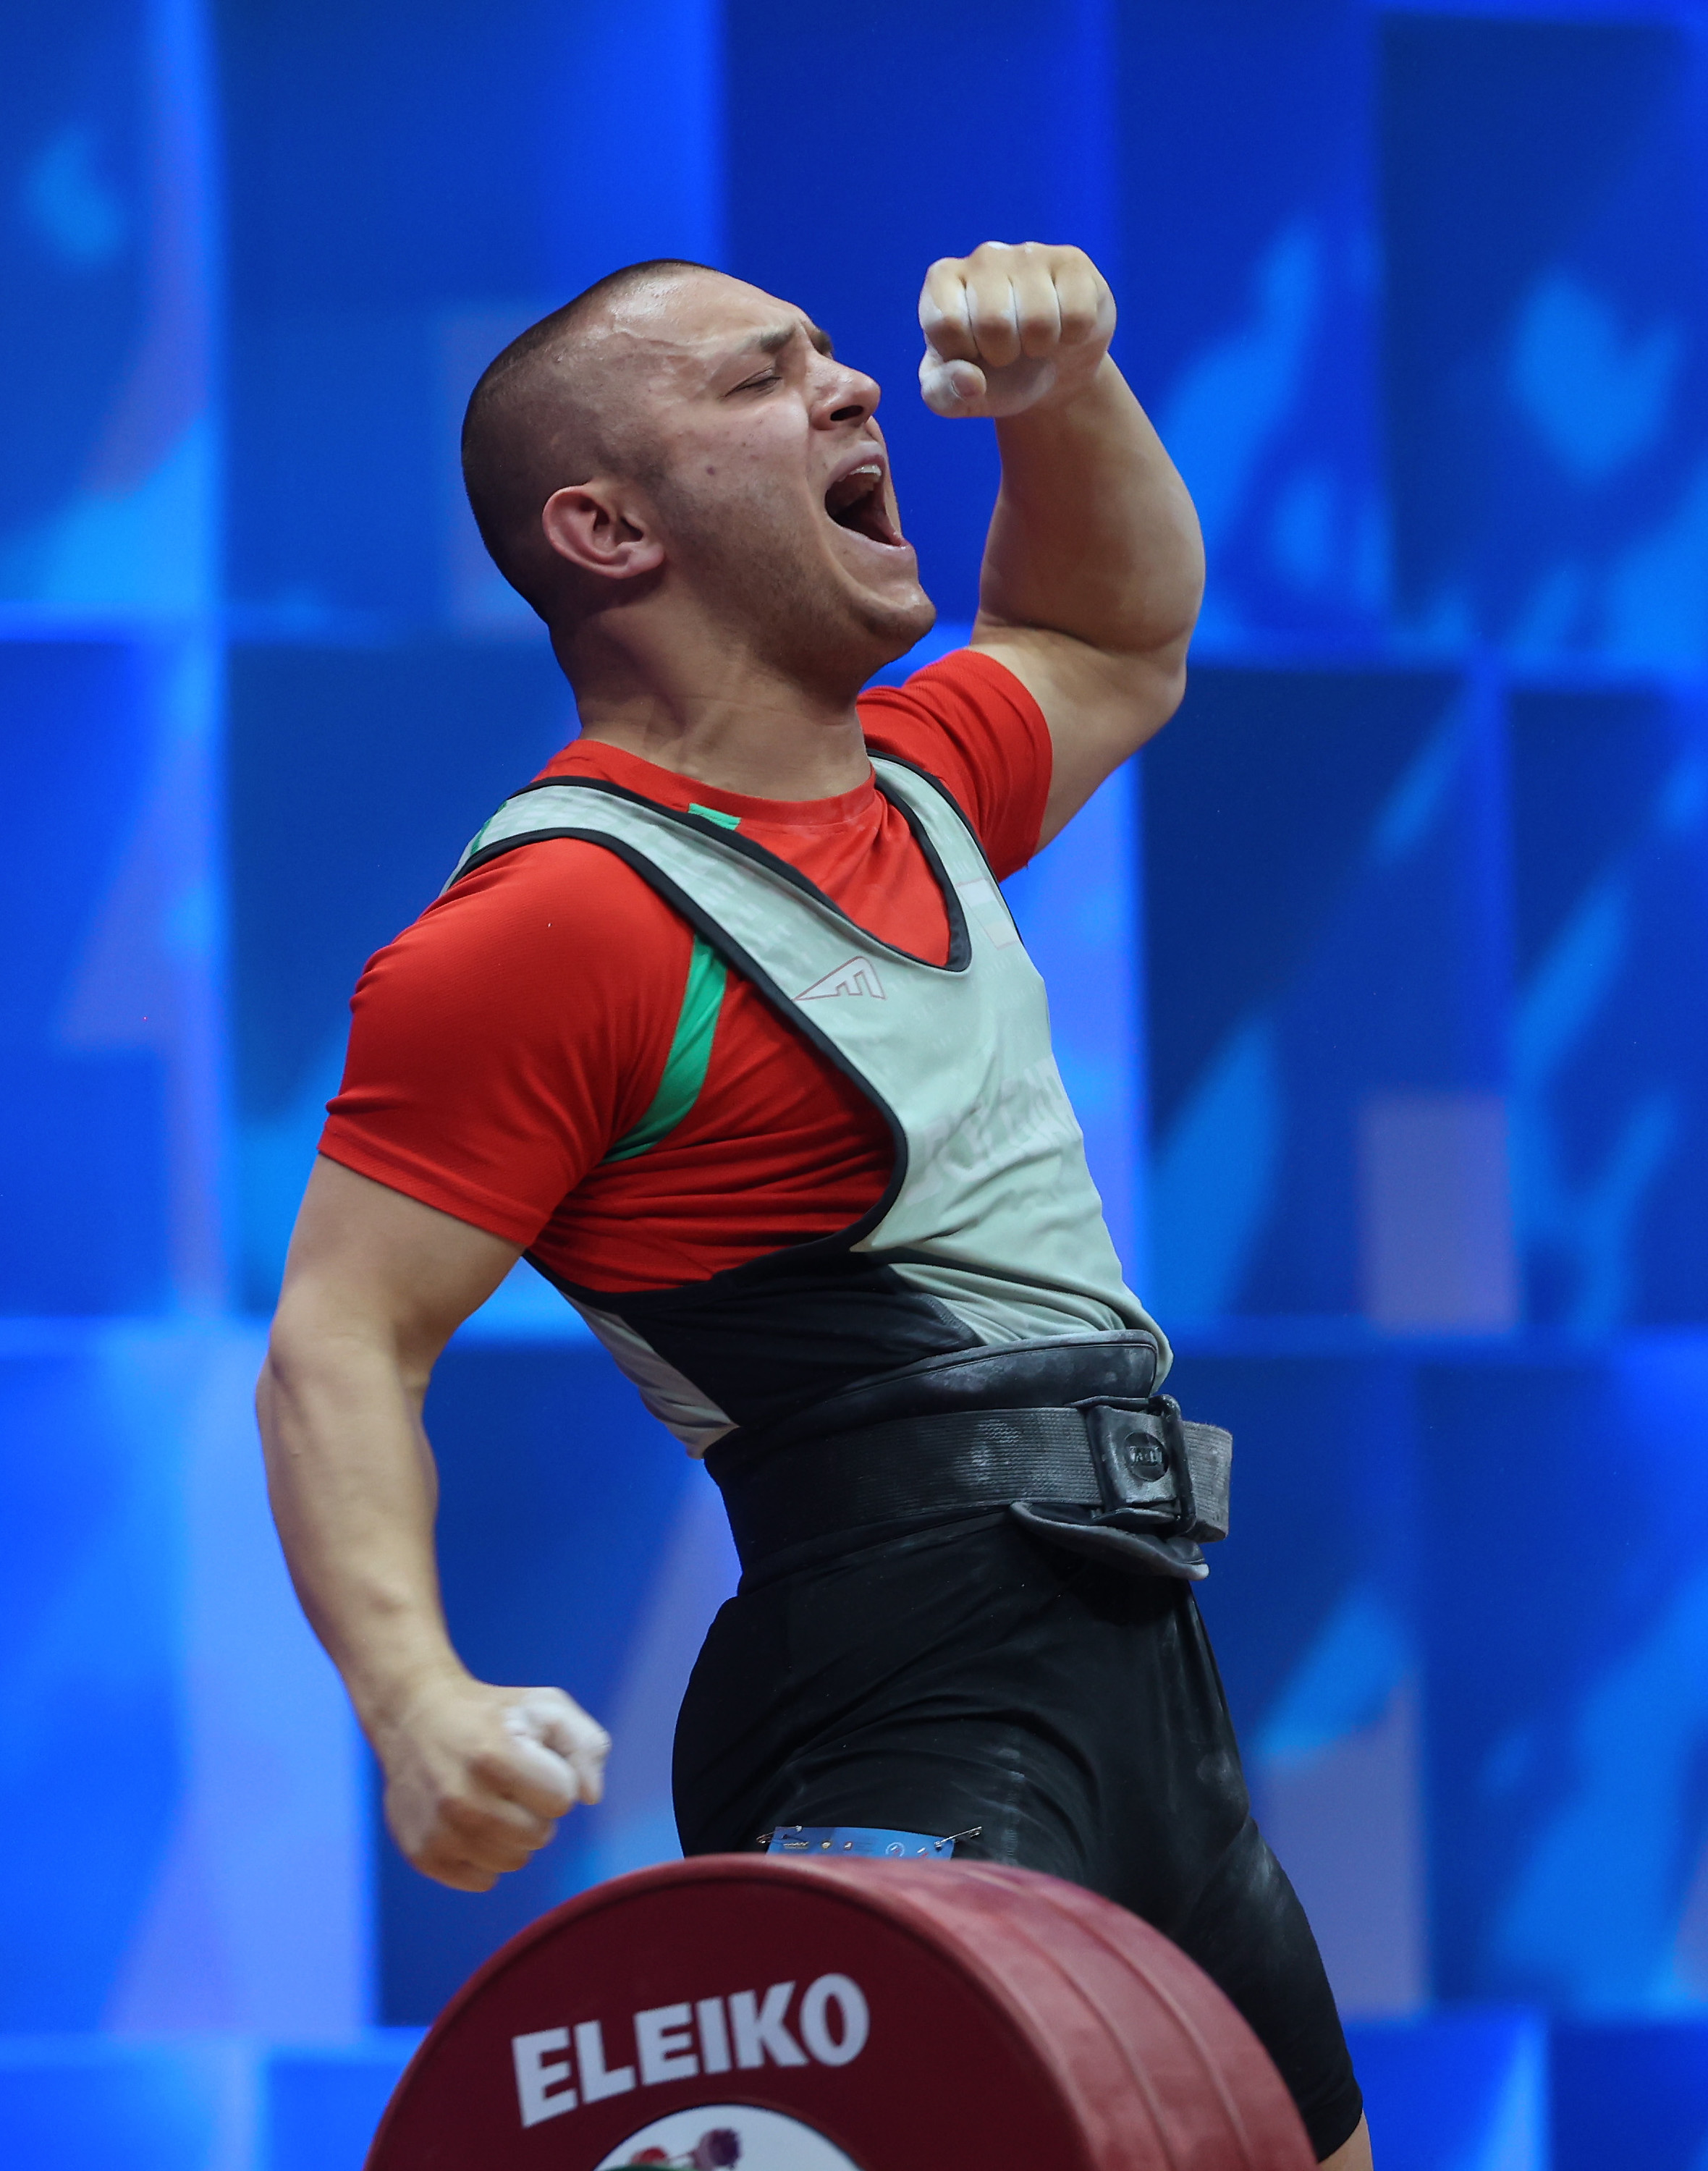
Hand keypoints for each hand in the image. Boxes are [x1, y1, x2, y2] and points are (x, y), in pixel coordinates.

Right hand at [375, 1677, 610, 1890]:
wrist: (415, 1718)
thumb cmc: (492, 1715)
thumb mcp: (546, 1708)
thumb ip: (585, 1745)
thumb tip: (590, 1796)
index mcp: (494, 1756)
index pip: (561, 1799)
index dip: (554, 1779)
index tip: (533, 1761)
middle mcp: (462, 1799)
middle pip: (539, 1835)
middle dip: (535, 1809)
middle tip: (509, 1783)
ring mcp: (439, 1832)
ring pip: (513, 1861)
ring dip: (512, 1835)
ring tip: (490, 1801)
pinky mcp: (423, 1855)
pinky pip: (483, 1880)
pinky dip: (484, 1857)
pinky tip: (469, 1823)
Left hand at [918, 241, 1115, 420]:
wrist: (1050, 371)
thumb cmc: (995, 376)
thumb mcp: (958, 397)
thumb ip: (945, 395)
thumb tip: (970, 380)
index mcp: (942, 281)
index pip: (946, 323)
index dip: (963, 355)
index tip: (971, 353)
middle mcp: (983, 257)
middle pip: (993, 322)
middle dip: (1004, 354)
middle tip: (1008, 351)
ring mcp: (1029, 253)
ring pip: (1039, 319)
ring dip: (1040, 347)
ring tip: (1034, 340)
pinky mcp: (1072, 261)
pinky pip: (1078, 314)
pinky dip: (1073, 336)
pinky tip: (1063, 327)